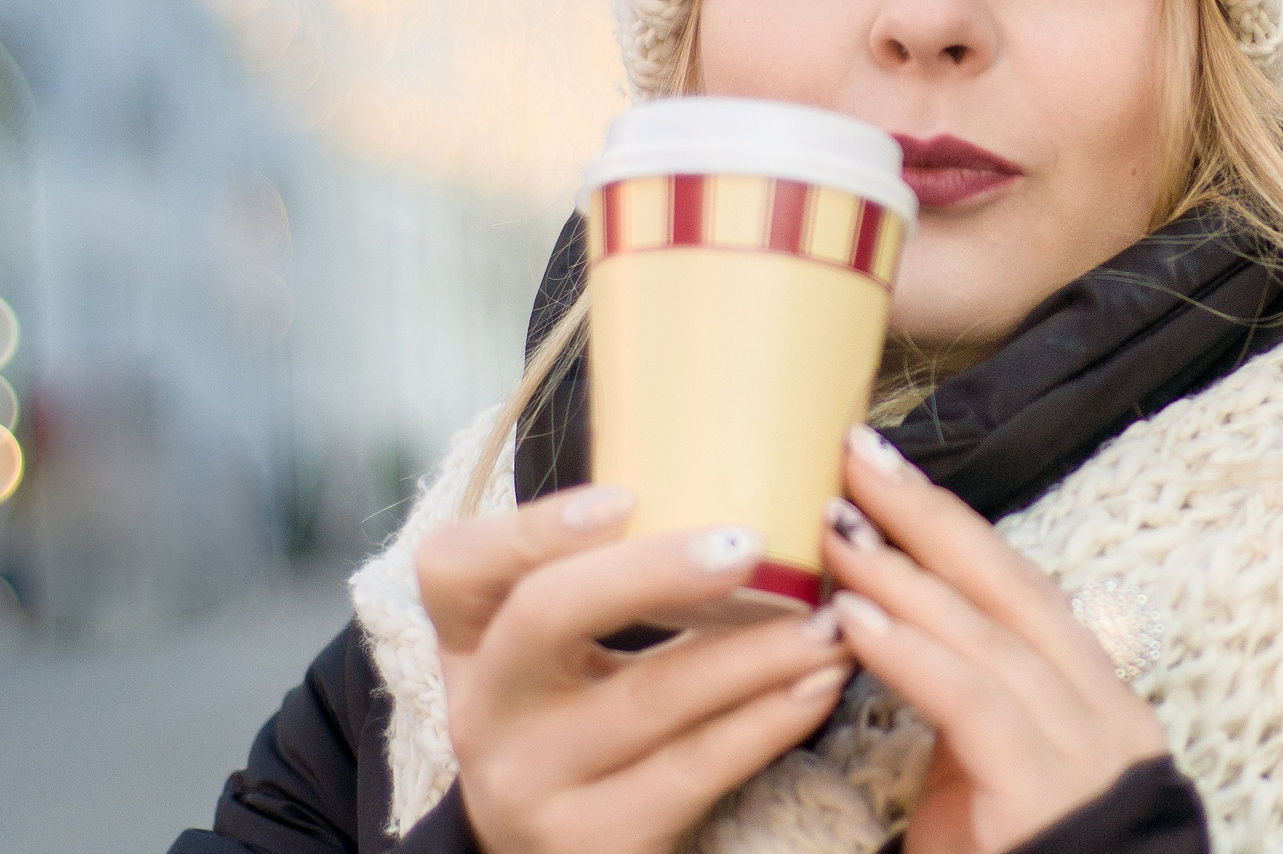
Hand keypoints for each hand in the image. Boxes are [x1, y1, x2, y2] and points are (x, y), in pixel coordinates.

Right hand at [416, 485, 853, 853]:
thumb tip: (750, 467)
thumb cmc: (579, 718)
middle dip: (652, 571)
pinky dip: (767, 720)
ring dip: (753, 651)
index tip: (625, 494)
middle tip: (750, 544)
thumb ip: (608, 574)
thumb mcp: (559, 653)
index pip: (454, 563)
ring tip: (828, 617)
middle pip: (545, 618)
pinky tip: (818, 684)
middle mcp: (484, 708)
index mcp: (469, 638)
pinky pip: (692, 771)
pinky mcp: (592, 841)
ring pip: (646, 698)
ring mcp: (530, 782)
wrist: (559, 852)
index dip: (533, 524)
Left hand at [822, 426, 1168, 853]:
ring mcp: (1085, 750)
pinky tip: (855, 619)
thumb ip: (951, 705)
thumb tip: (876, 629)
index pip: (1014, 584)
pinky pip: (975, 705)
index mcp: (1086, 695)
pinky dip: (913, 653)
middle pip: (1007, 584)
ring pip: (988, 636)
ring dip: (903, 574)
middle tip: (854, 451)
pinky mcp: (1049, 795)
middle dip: (927, 513)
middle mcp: (1098, 708)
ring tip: (835, 527)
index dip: (947, 519)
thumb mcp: (979, 780)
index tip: (880, 464)